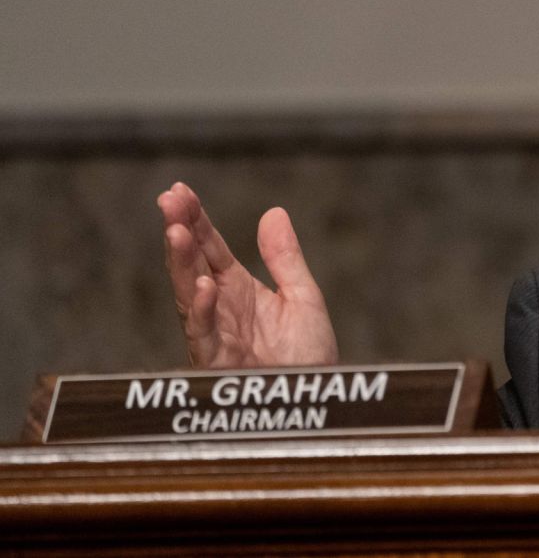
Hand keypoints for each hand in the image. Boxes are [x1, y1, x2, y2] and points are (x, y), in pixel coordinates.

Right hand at [157, 182, 338, 368]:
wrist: (320, 398)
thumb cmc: (308, 356)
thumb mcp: (302, 297)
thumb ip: (285, 258)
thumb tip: (274, 212)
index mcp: (238, 290)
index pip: (211, 249)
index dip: (195, 220)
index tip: (179, 190)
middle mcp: (221, 309)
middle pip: (192, 265)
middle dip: (179, 232)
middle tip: (168, 200)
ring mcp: (216, 335)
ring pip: (189, 295)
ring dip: (182, 264)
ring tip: (177, 232)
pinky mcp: (219, 363)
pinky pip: (205, 336)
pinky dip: (204, 311)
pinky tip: (204, 286)